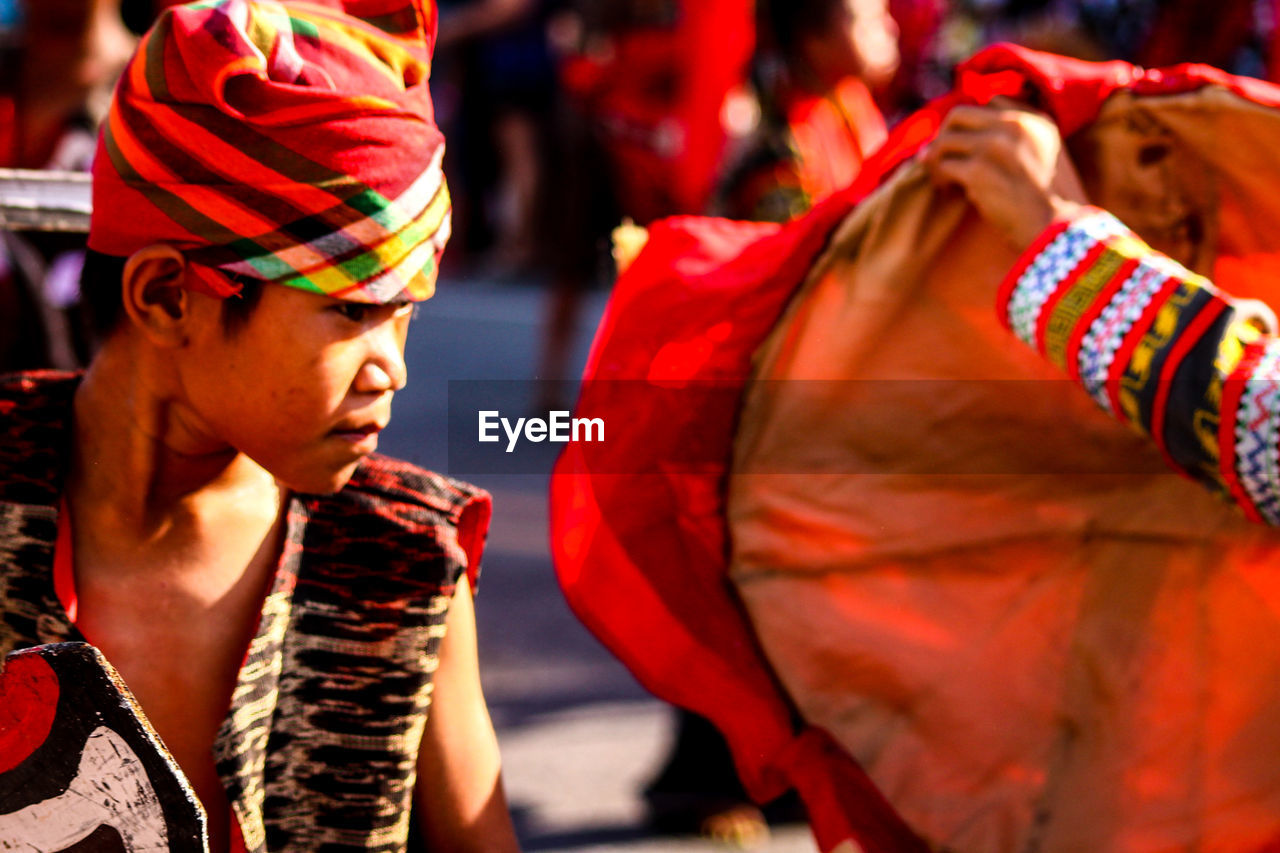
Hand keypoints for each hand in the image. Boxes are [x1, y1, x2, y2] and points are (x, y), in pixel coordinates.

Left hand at [924, 103, 1088, 250]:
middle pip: (959, 114)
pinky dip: (940, 177)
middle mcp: (1013, 124)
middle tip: (940, 155)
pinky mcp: (977, 171)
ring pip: (945, 140)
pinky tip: (947, 189)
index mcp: (1034, 119)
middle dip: (944, 134)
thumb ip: (1024, 137)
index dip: (974, 123)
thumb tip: (980, 134)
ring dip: (936, 158)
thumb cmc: (1053, 199)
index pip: (992, 101)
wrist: (1058, 226)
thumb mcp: (1051, 153)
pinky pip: (943, 166)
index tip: (968, 141)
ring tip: (940, 176)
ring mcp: (993, 145)